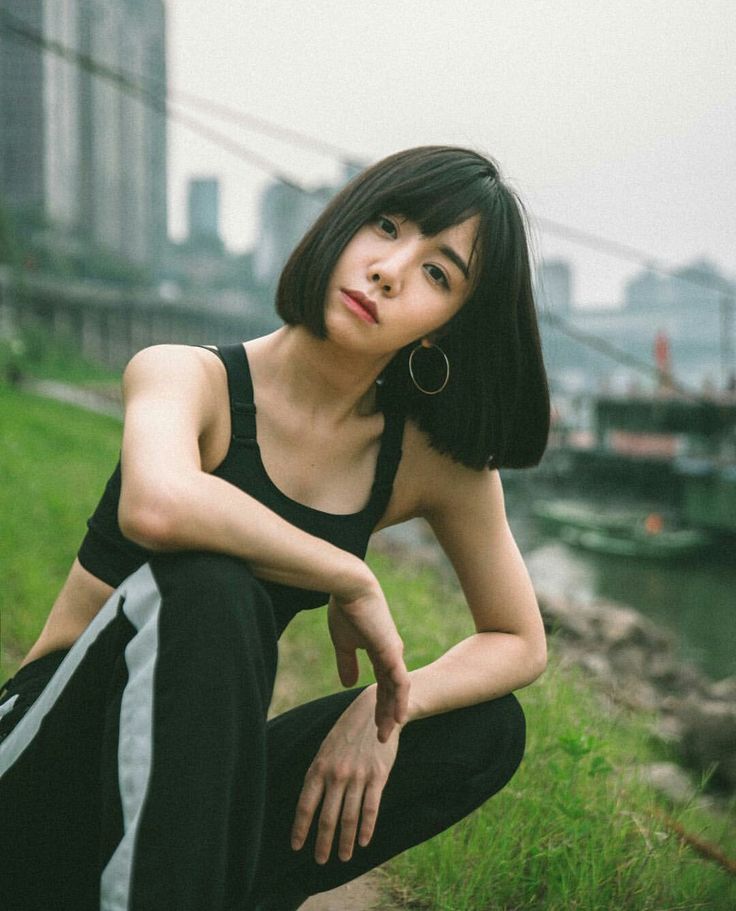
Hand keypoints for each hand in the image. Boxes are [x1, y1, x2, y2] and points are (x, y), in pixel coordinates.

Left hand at [291, 687, 399, 863]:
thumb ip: (319, 773)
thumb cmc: (347, 731)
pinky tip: (363, 842)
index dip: (300, 828)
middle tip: (320, 861)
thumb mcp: (326, 748)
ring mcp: (358, 776)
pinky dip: (366, 828)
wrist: (375, 711)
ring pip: (348, 817)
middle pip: (327, 817)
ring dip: (344, 841)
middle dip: (322, 842)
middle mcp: (336, 774)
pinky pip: (370, 808)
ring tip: (342, 857)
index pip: (305, 805)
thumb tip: (310, 802)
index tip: (296, 847)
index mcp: (319, 767)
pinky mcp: (378, 776)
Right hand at [327, 581, 409, 742]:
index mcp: (380, 651)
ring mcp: (393, 653)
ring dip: (392, 712)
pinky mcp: (391, 651)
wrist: (350, 588)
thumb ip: (347, 663)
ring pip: (397, 690)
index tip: (374, 723)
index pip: (383, 683)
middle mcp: (391, 654)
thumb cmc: (346, 610)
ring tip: (386, 734)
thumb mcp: (344, 643)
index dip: (379, 704)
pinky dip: (399, 700)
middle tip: (382, 737)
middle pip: (392, 691)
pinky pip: (400, 681)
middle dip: (386, 714)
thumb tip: (349, 684)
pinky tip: (398, 718)